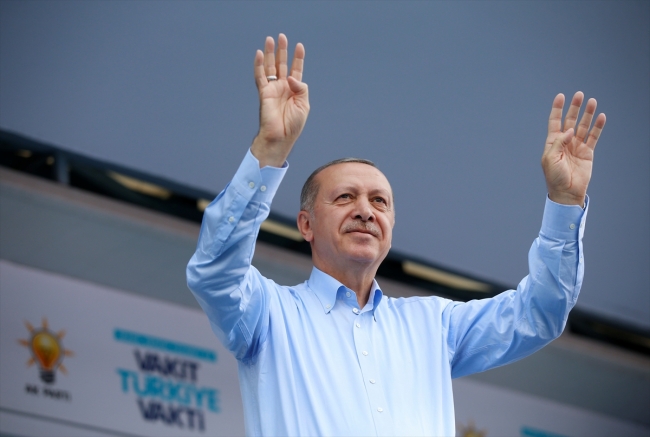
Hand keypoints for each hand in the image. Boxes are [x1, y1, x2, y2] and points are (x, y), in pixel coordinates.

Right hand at [251, 34, 309, 167]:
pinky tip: (258, 53)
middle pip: (282, 64)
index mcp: (294, 90)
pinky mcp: (263, 93)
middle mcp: (283, 87)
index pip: (296, 70)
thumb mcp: (304, 105)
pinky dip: (258, 65)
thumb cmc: (293, 125)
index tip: (299, 46)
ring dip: (270, 53)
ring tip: (270, 39)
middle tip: (282, 36)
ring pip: (270, 67)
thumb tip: (291, 78)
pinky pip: (260, 76)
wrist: (280, 137)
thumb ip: (301, 88)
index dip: (298, 58)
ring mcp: (273, 89)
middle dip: (282, 51)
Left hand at [541, 92, 605, 205]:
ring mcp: (577, 146)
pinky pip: (593, 136)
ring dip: (587, 114)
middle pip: (570, 120)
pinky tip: (601, 117)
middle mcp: (565, 142)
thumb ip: (559, 143)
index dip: (557, 109)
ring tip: (592, 102)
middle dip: (574, 108)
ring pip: (583, 126)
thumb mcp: (550, 159)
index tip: (560, 96)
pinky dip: (597, 127)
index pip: (555, 122)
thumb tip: (569, 131)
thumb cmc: (554, 178)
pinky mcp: (588, 152)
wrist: (566, 192)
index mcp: (552, 143)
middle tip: (579, 95)